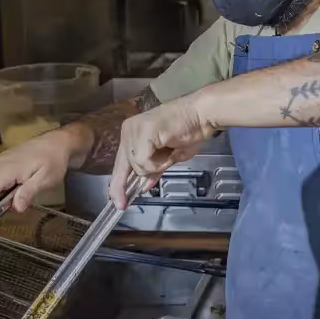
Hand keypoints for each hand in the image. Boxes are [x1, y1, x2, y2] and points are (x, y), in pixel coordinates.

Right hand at [0, 128, 84, 211]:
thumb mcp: (45, 179)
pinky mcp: (4, 160)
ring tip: (27, 188)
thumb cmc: (54, 160)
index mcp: (4, 170)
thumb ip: (28, 192)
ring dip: (7, 193)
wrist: (58, 141)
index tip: (1, 214)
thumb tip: (16, 207)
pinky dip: (9, 185)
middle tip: (24, 200)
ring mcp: (0, 161)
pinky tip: (25, 181)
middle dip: (2, 201)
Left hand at [109, 94, 213, 208]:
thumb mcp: (169, 157)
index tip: (117, 201)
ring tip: (170, 154)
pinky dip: (158, 164)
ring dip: (156, 167)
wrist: (202, 114)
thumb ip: (154, 169)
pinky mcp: (143, 133)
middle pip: (122, 166)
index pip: (121, 163)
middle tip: (121, 204)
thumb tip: (144, 186)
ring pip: (136, 166)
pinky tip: (169, 152)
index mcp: (133, 133)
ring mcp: (134, 130)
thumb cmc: (190, 130)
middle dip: (123, 186)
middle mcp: (129, 130)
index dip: (118, 184)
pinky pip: (143, 161)